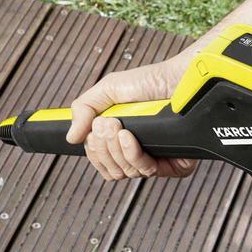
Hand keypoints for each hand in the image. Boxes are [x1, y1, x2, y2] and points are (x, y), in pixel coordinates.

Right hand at [66, 54, 196, 180]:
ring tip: (119, 127)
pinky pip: (146, 172)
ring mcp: (156, 158)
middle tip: (108, 124)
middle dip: (103, 147)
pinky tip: (130, 138)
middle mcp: (138, 151)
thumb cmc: (150, 81)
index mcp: (121, 138)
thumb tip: (71, 138)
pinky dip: (133, 156)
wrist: (180, 79)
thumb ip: (84, 109)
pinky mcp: (175, 164)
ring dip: (116, 149)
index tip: (94, 130)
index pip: (100, 160)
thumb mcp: (108, 89)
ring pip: (126, 172)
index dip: (93, 150)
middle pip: (110, 169)